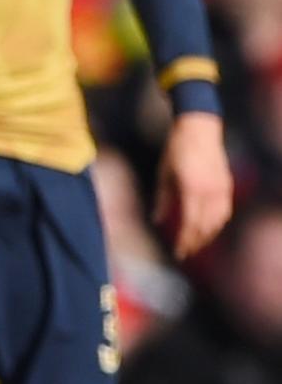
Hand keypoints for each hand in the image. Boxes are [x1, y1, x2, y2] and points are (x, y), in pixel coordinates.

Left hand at [156, 111, 232, 260]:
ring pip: (219, 221)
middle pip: (206, 227)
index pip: (189, 224)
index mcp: (192, 190)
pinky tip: (209, 228)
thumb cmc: (176, 151)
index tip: (177, 253)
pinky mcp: (228, 185)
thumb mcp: (163, 175)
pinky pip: (225, 211)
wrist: (199, 129)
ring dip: (208, 235)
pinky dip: (217, 223)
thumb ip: (162, 200)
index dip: (184, 241)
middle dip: (196, 242)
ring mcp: (222, 189)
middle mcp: (210, 192)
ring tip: (196, 244)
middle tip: (185, 253)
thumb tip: (157, 221)